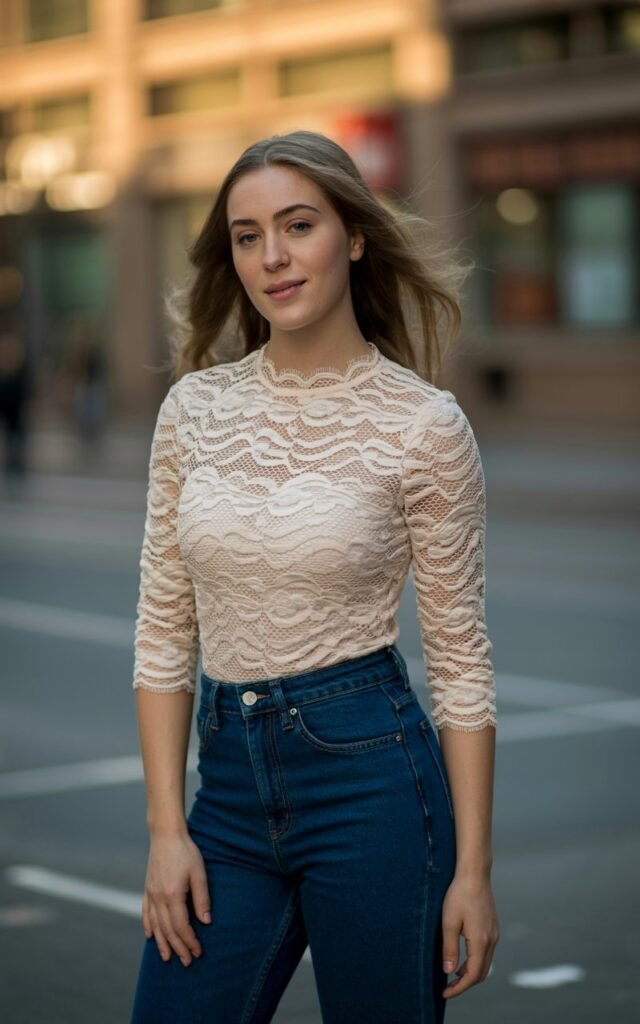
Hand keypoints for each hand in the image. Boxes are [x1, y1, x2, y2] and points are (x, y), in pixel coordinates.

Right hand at [142, 829, 211, 966]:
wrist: (165, 835)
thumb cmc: (185, 852)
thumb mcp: (199, 873)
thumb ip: (202, 898)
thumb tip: (206, 921)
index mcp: (172, 895)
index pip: (181, 926)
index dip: (190, 941)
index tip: (198, 952)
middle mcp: (158, 898)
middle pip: (168, 930)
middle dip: (178, 947)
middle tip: (186, 962)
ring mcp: (151, 894)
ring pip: (155, 925)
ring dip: (162, 943)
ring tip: (168, 957)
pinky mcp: (147, 888)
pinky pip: (146, 912)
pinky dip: (148, 926)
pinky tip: (150, 935)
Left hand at [441, 873, 498, 998]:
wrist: (474, 874)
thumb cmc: (459, 895)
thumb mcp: (449, 922)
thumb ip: (449, 948)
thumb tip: (448, 972)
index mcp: (481, 941)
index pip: (472, 975)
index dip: (459, 987)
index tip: (445, 993)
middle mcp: (492, 940)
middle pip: (482, 972)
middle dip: (465, 983)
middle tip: (448, 987)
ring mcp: (494, 933)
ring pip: (485, 962)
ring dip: (470, 972)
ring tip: (453, 974)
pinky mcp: (493, 927)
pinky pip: (486, 952)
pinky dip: (475, 961)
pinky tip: (463, 957)